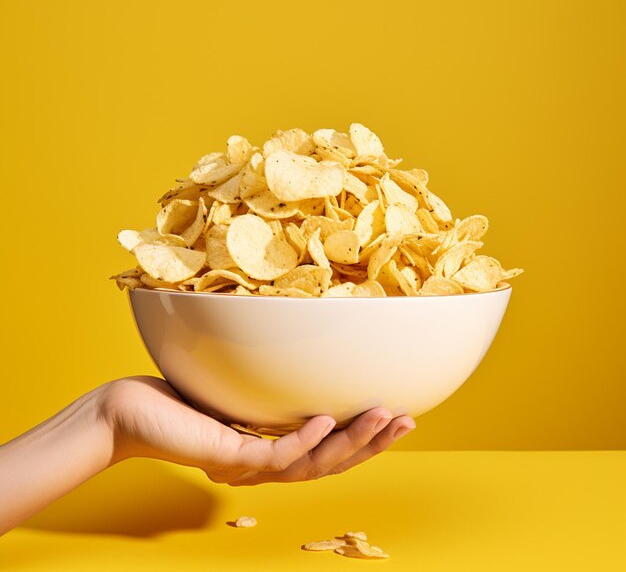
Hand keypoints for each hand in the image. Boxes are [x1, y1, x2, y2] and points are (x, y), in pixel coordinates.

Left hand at [104, 376, 415, 485]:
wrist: (129, 411)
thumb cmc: (182, 394)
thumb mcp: (240, 384)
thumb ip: (273, 384)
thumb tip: (309, 350)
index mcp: (271, 451)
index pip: (328, 453)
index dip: (367, 440)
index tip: (399, 417)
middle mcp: (263, 466)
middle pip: (330, 465)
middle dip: (371, 444)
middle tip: (407, 422)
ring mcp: (247, 465)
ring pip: (311, 464)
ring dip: (350, 441)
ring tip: (382, 416)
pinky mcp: (227, 458)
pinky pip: (274, 453)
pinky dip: (305, 439)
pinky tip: (327, 419)